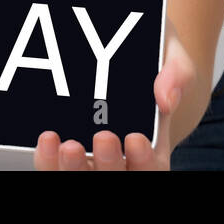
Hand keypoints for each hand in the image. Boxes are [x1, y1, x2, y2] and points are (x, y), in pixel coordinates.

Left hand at [33, 25, 195, 170]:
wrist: (117, 47)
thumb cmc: (149, 56)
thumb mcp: (171, 57)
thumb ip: (177, 75)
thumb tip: (166, 99)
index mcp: (152, 146)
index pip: (152, 167)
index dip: (144, 161)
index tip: (135, 139)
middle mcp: (120, 158)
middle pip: (115, 176)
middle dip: (108, 164)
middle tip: (104, 137)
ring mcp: (88, 157)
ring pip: (79, 177)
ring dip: (72, 168)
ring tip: (68, 145)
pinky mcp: (61, 151)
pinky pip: (53, 166)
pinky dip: (48, 160)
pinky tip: (47, 140)